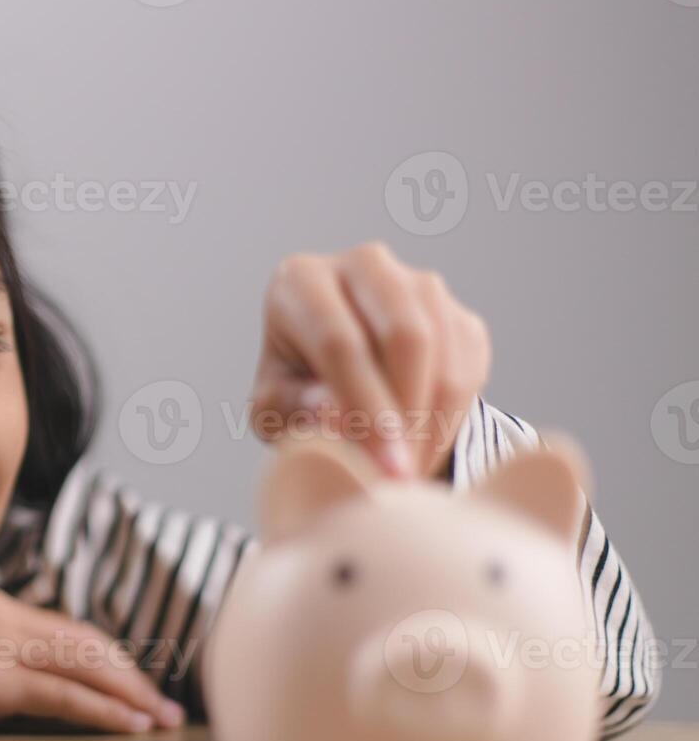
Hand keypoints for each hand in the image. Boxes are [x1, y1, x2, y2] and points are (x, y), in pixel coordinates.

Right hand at [0, 588, 184, 733]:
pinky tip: (132, 727)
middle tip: (162, 703)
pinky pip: (66, 697)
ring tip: (161, 719)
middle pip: (88, 644)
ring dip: (131, 694)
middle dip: (130, 674)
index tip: (130, 678)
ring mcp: (2, 646)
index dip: (104, 656)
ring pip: (89, 666)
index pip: (64, 630)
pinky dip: (106, 711)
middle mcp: (5, 619)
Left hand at [250, 242, 491, 478]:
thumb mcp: (274, 407)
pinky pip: (468, 366)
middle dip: (408, 413)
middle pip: (405, 334)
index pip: (341, 343)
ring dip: (433, 421)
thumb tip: (331, 409)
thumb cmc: (294, 393)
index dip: (364, 409)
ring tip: (407, 472)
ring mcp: (418, 284)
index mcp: (301, 281)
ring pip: (443, 350)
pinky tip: (422, 451)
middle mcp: (363, 265)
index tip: (380, 466)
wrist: (337, 380)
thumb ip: (290, 408)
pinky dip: (451, 418)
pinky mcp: (458, 315)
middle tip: (401, 475)